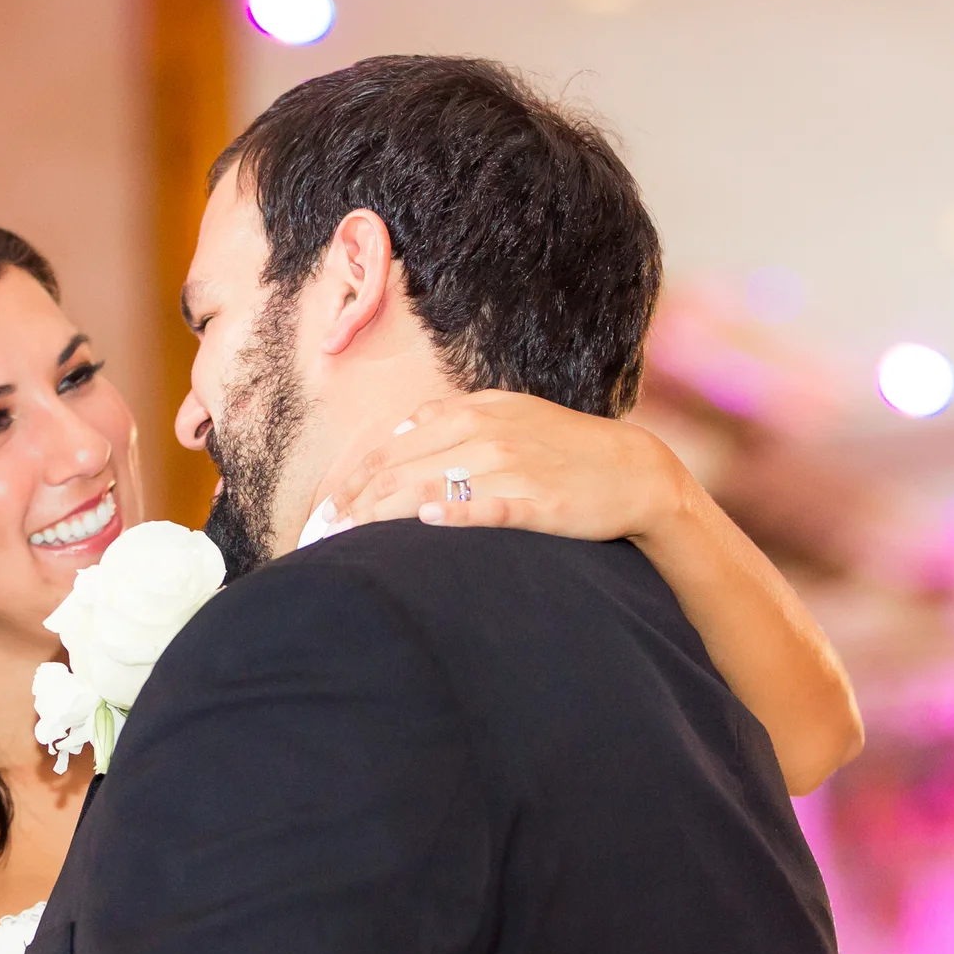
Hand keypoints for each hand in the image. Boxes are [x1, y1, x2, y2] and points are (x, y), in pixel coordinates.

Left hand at [327, 390, 688, 541]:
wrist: (632, 470)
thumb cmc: (563, 446)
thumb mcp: (507, 413)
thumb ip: (451, 416)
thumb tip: (400, 430)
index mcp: (472, 413)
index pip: (391, 448)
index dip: (351, 480)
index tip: (324, 510)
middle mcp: (485, 435)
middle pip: (399, 470)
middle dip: (352, 504)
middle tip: (321, 535)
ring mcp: (512, 468)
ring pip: (430, 488)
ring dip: (382, 515)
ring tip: (349, 539)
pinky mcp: (538, 503)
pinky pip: (487, 507)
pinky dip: (454, 514)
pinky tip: (427, 524)